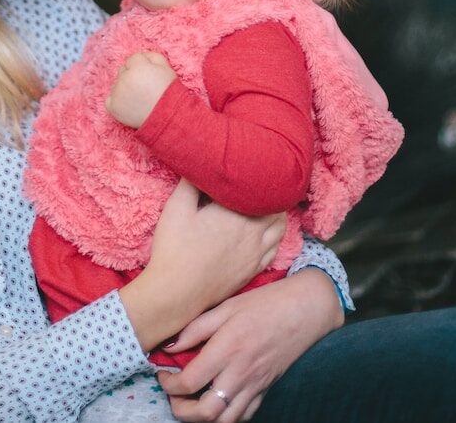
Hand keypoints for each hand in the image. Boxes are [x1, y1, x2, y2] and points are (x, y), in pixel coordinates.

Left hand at [105, 51, 176, 126]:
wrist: (167, 118)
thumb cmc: (169, 93)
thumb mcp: (167, 69)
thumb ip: (153, 56)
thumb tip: (143, 55)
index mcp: (137, 67)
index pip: (133, 59)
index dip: (142, 67)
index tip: (149, 76)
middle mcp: (124, 79)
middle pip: (123, 71)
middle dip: (131, 76)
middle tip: (144, 88)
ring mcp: (117, 93)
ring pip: (116, 84)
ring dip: (124, 88)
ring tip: (139, 98)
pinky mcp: (112, 107)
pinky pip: (110, 99)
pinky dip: (117, 101)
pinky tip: (129, 105)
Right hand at [119, 180, 285, 352]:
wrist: (177, 292)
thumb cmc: (174, 248)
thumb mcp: (176, 208)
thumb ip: (191, 183)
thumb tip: (201, 163)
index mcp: (236, 212)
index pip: (259, 188)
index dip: (258, 176)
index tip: (249, 169)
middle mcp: (253, 232)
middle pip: (276, 206)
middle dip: (270, 193)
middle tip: (260, 184)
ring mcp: (256, 253)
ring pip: (280, 228)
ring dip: (276, 214)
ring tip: (265, 205)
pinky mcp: (253, 269)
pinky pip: (275, 248)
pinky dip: (274, 236)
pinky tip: (264, 233)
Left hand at [156, 269, 343, 421]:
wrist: (305, 310)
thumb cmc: (264, 303)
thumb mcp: (225, 307)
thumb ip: (194, 329)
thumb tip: (168, 346)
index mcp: (227, 349)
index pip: (189, 381)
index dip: (168, 384)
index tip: (162, 374)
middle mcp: (241, 373)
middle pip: (205, 412)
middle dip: (181, 411)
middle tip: (172, 396)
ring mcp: (255, 385)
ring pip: (225, 421)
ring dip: (202, 419)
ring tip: (191, 403)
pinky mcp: (266, 389)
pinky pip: (244, 415)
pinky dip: (226, 416)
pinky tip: (216, 402)